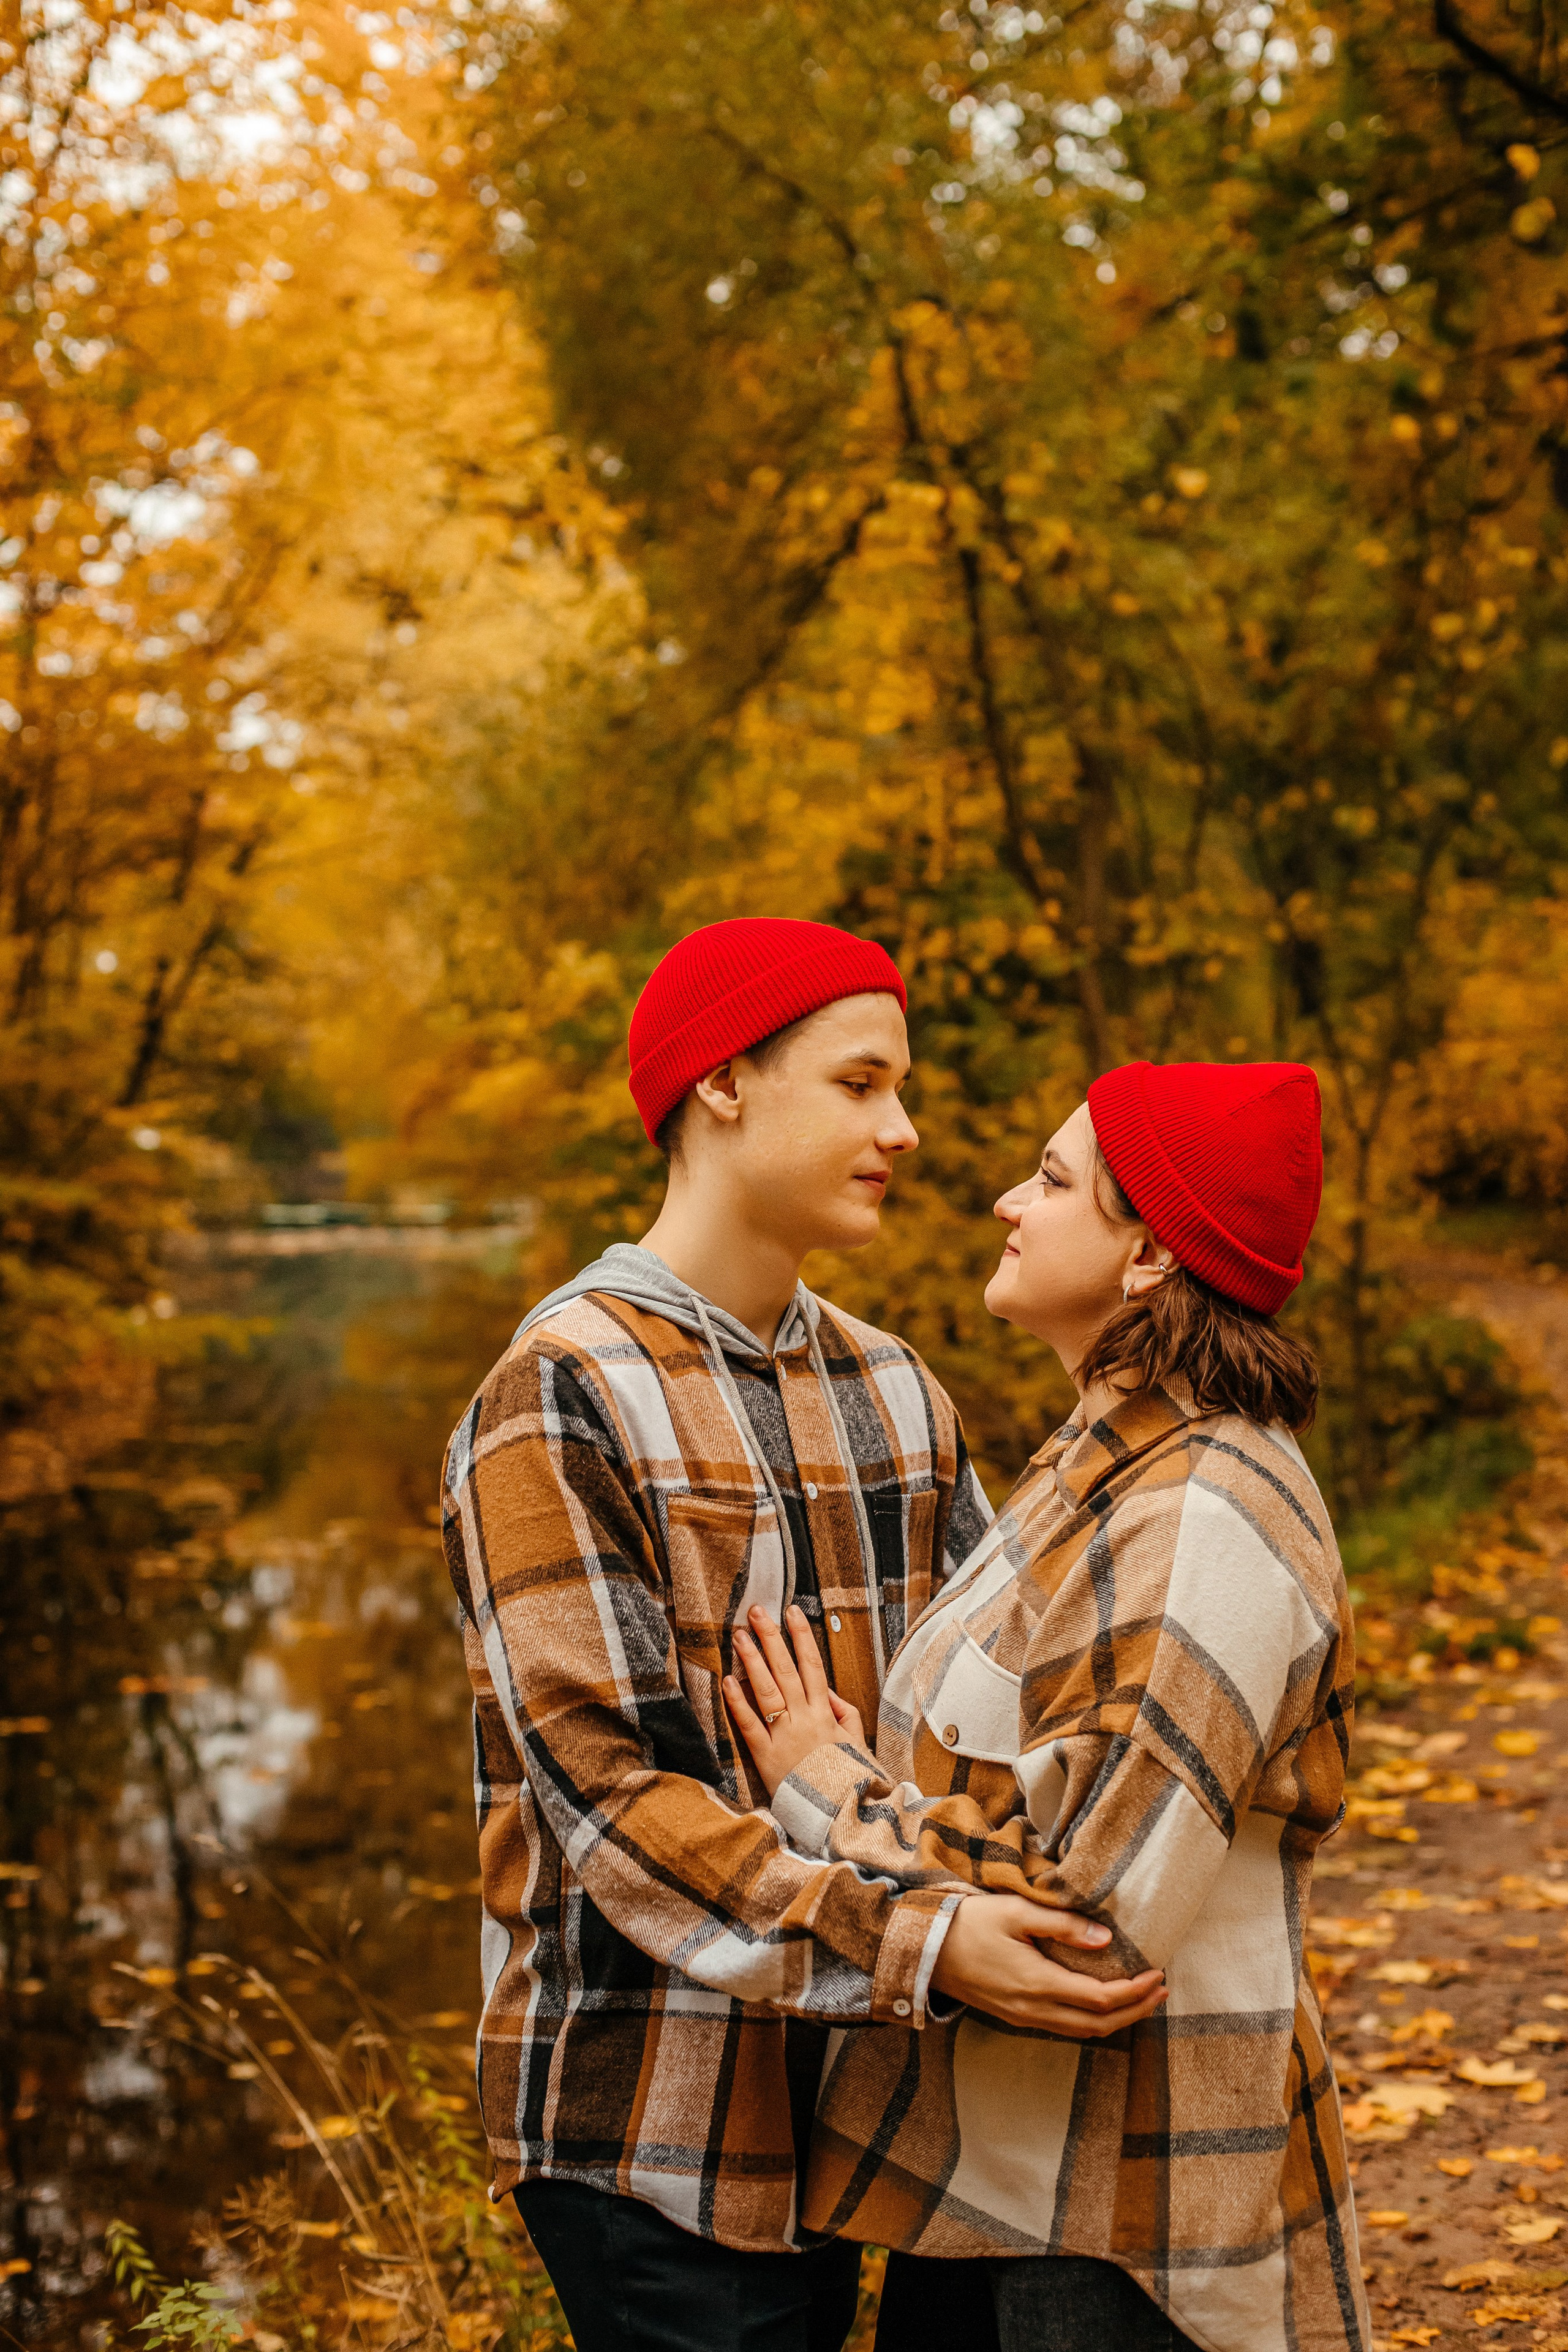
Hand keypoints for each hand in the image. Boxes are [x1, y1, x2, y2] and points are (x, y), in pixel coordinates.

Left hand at [724, 1603, 866, 1795]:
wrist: (841, 1815)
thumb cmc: (848, 1779)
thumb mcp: (856, 1742)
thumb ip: (845, 1713)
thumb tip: (830, 1690)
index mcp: (826, 1713)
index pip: (812, 1666)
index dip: (802, 1636)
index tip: (791, 1610)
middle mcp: (805, 1719)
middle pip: (786, 1670)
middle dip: (771, 1638)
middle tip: (755, 1611)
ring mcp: (785, 1736)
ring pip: (767, 1691)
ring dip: (753, 1660)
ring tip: (739, 1636)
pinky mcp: (766, 1757)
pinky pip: (750, 1726)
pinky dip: (739, 1703)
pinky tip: (729, 1680)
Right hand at [931, 1895, 1167, 2038]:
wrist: (924, 1950)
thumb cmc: (968, 1924)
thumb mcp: (1015, 1913)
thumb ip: (1062, 1926)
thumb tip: (1106, 1939)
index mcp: (1037, 1983)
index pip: (1100, 1999)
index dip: (1135, 1991)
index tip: (1158, 1974)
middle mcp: (1034, 2009)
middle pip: (1098, 2024)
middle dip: (1136, 2011)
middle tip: (1162, 1992)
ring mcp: (1023, 2017)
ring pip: (1082, 2031)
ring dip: (1117, 2019)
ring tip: (1142, 1999)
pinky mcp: (1015, 2015)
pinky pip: (1064, 2027)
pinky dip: (1092, 2019)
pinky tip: (1102, 2002)